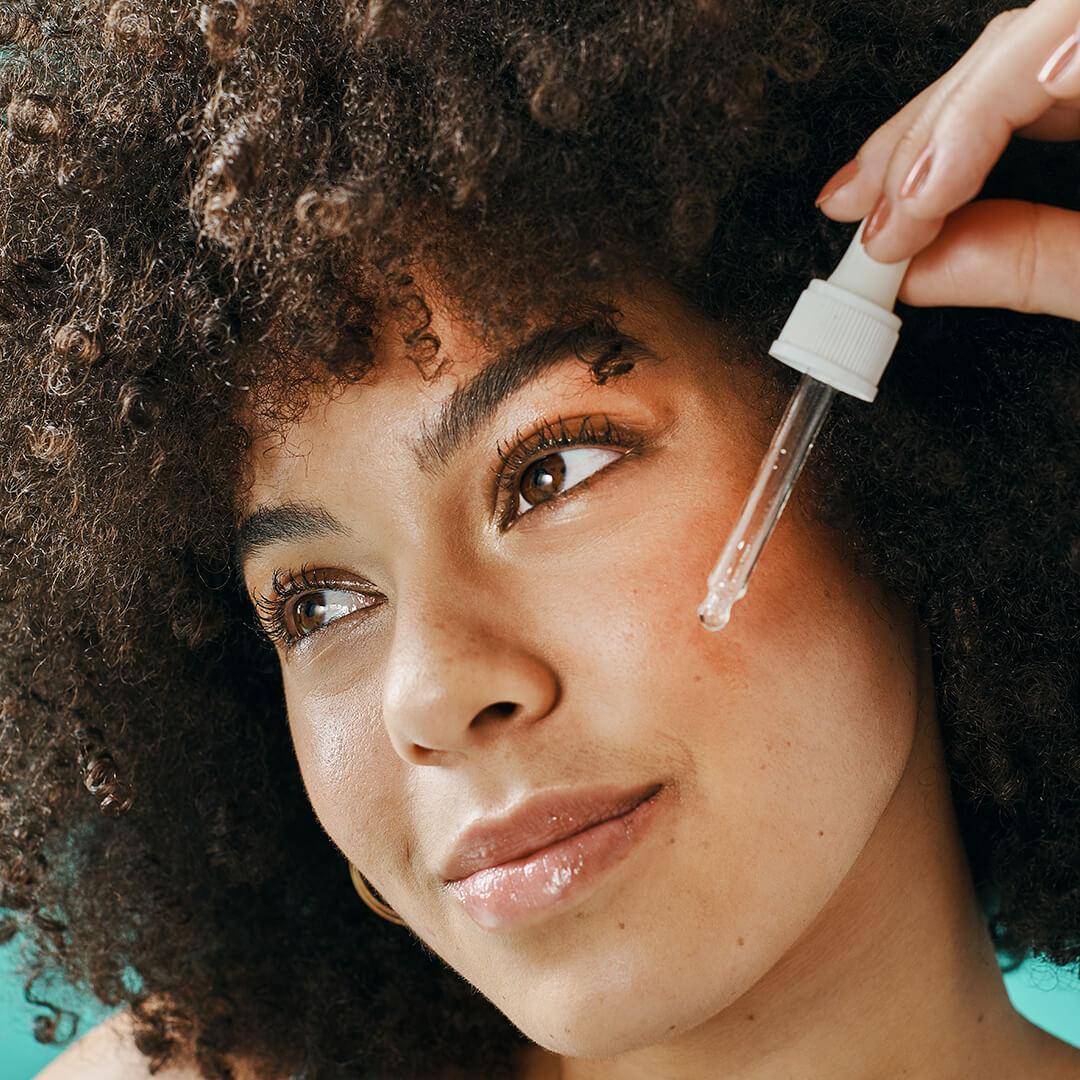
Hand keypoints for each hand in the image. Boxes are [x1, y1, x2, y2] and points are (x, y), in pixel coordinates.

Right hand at [814, 0, 1079, 321]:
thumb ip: (1039, 264)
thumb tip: (922, 270)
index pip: (1050, 49)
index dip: (960, 123)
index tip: (907, 214)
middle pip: (1009, 49)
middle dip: (921, 136)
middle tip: (869, 223)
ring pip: (1000, 65)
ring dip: (921, 138)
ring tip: (869, 211)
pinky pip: (1019, 95)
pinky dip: (958, 142)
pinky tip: (913, 187)